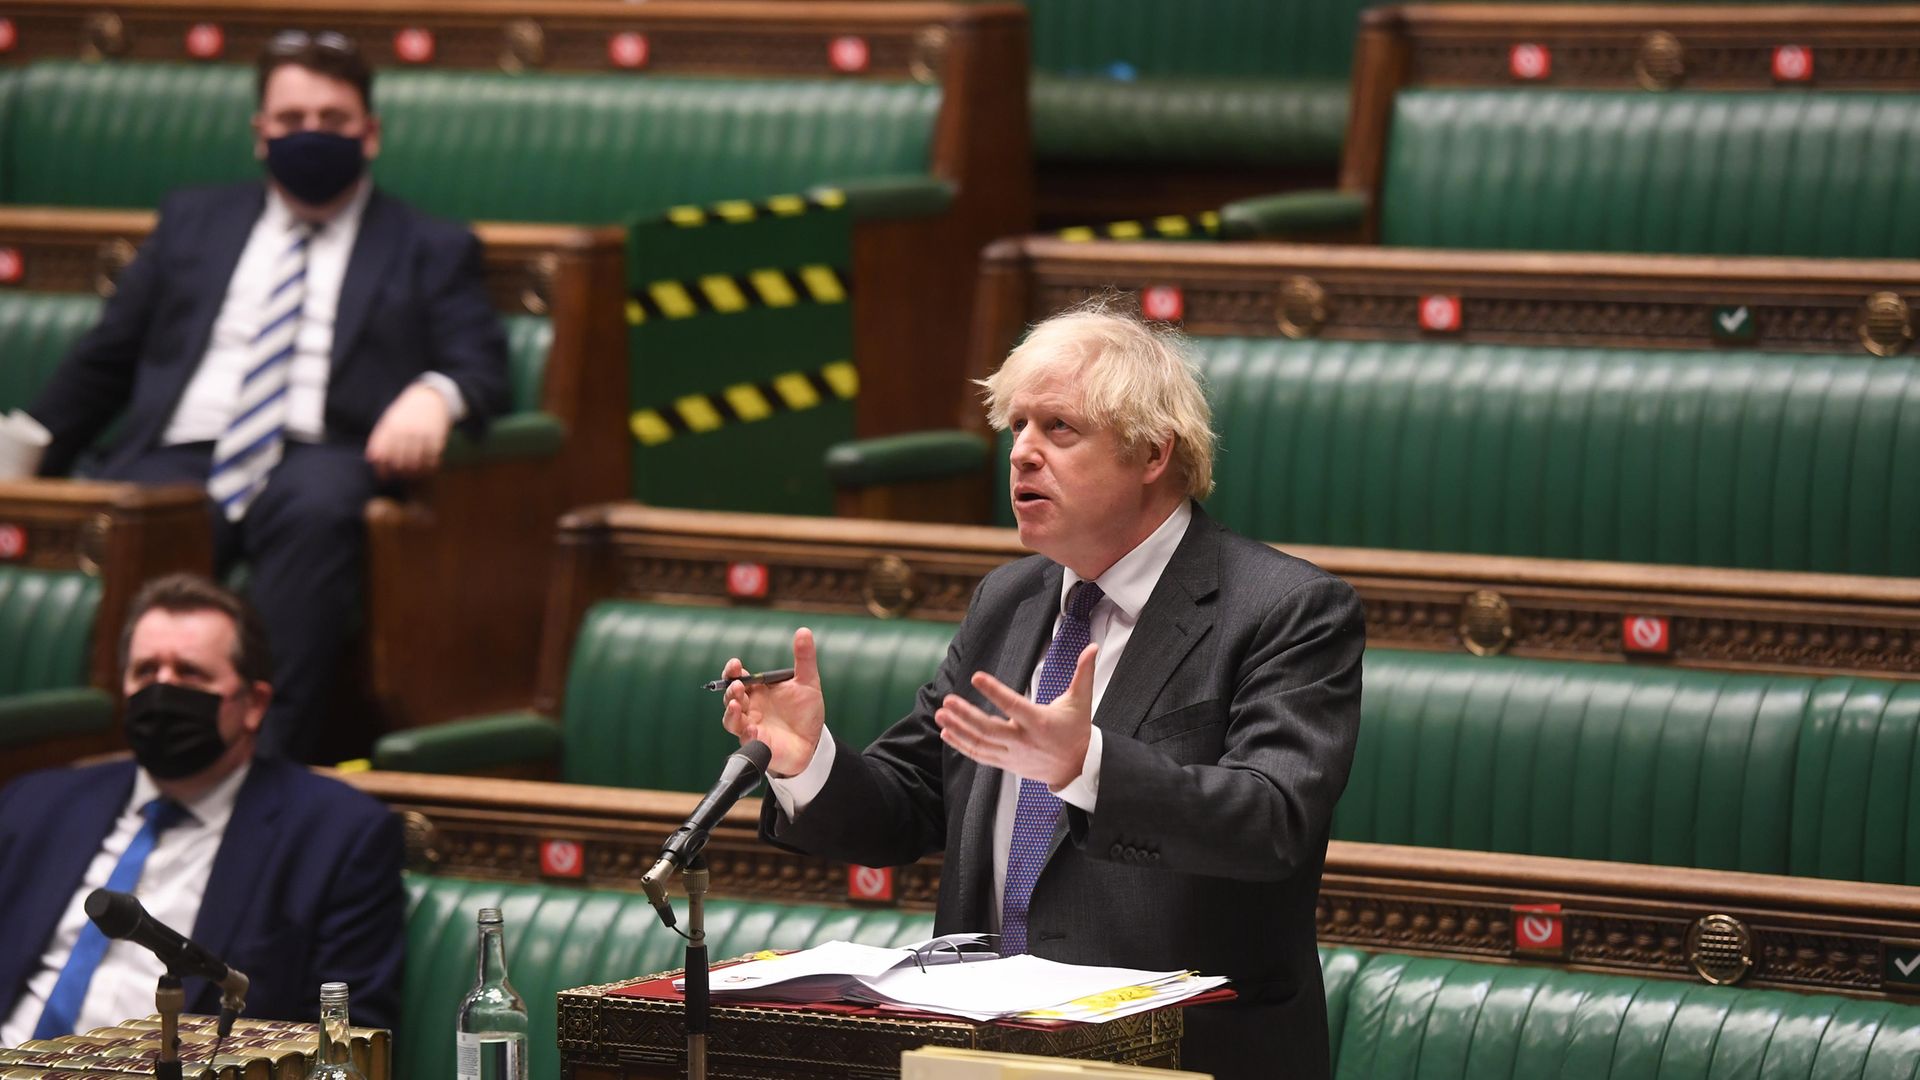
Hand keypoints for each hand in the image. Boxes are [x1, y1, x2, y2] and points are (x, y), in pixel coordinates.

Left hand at [365, 383, 451, 479]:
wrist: (430, 397)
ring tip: (416, 475)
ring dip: (416, 474)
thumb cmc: (406, 412)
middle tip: (403, 477)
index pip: (382, 456)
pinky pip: (432, 459)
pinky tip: (429, 467)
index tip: (385, 478)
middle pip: (399, 463)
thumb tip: (372, 459)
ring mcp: (421, 435)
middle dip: (400, 474)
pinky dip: (431, 467)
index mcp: (390, 428)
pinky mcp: (436, 437)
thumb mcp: (389, 420)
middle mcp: (404, 432)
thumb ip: (380, 438)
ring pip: (416, 464)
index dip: (382, 470)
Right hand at [721, 628, 825, 776]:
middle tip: (738, 684)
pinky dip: (746, 734)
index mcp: (758, 691)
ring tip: (734, 704)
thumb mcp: (808, 682)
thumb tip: (804, 631)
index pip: (738, 677)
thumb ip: (804, 658)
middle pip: (730, 697)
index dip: (732, 671)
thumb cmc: (805, 712)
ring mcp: (751, 726)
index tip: (735, 664)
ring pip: (731, 720)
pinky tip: (752, 728)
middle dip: (730, 690)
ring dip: (730, 712)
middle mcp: (750, 708)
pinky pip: (746, 740)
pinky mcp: (757, 744)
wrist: (813, 742)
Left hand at [936, 643, 1095, 789]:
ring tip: (941, 714)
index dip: (994, 691)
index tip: (976, 677)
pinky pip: (980, 756)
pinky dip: (962, 745)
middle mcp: (1024, 741)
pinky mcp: (1007, 764)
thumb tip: (1091, 647)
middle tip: (948, 700)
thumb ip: (1083, 673)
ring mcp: (1013, 755)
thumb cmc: (1076, 731)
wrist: (1077, 768)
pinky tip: (947, 733)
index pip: (1013, 706)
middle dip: (966, 715)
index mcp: (1040, 723)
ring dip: (958, 729)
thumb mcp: (1081, 701)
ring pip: (980, 744)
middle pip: (989, 729)